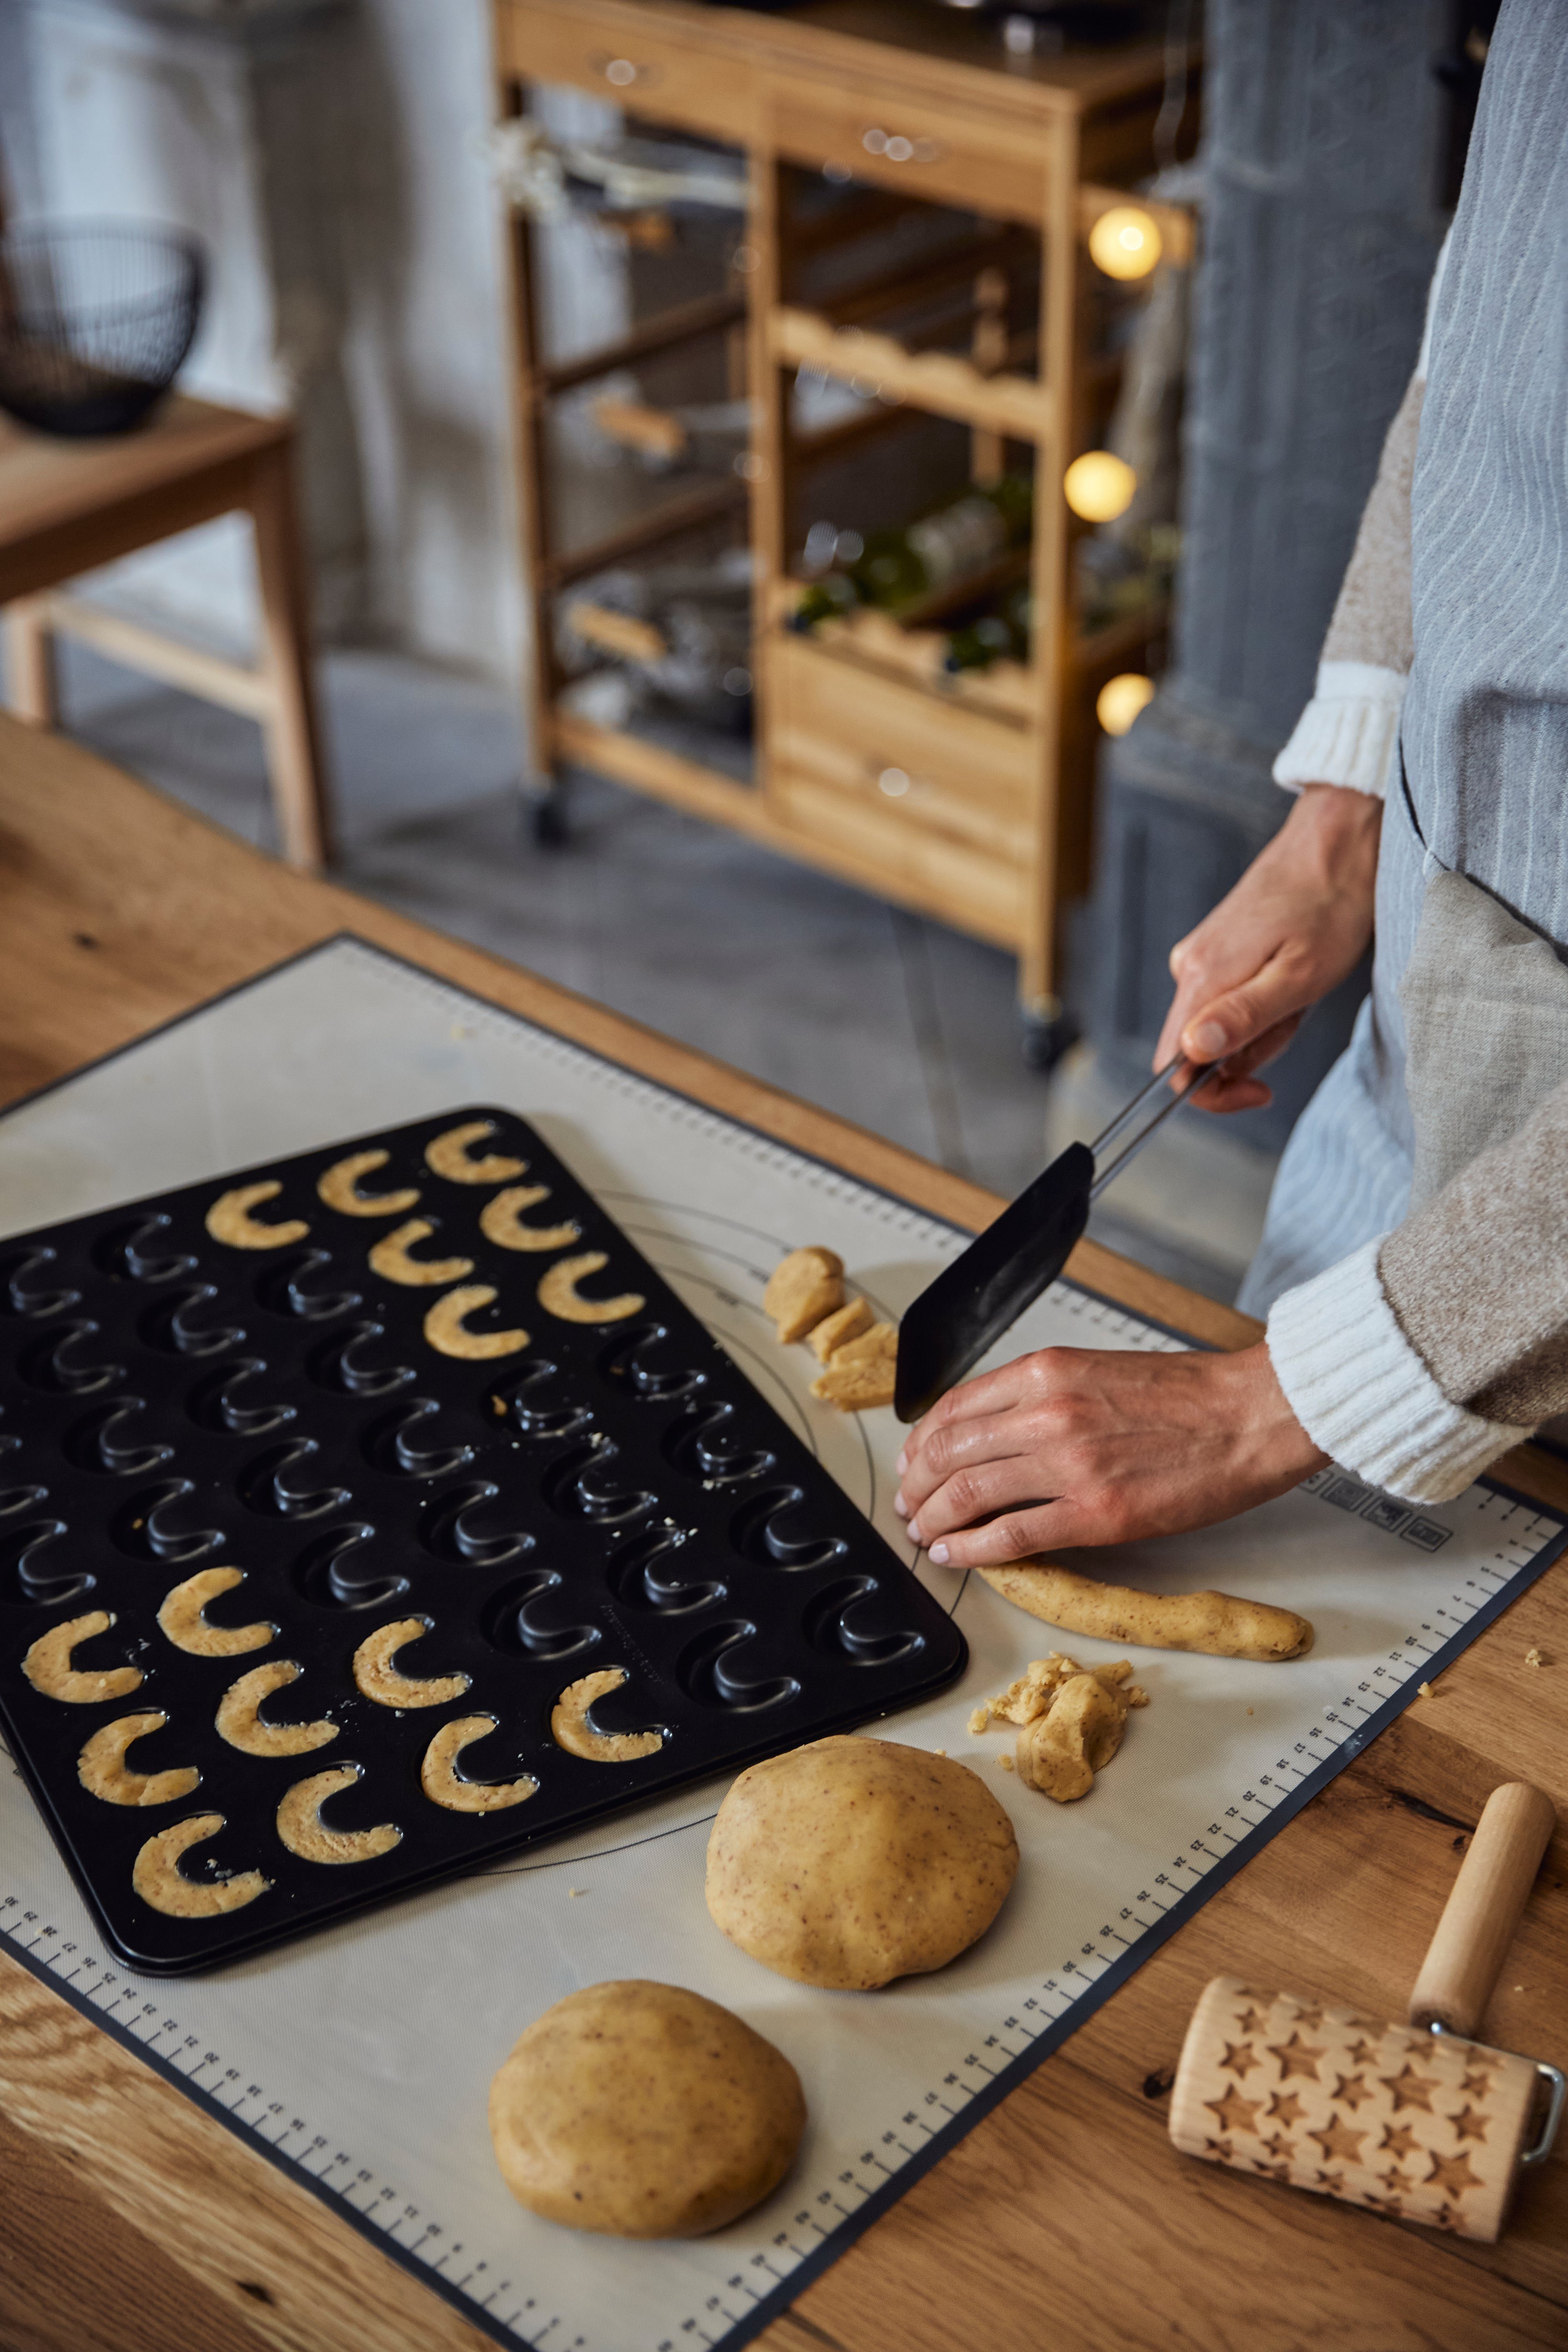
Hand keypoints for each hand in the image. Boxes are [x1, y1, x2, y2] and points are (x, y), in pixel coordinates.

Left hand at [893, 1342, 1325, 1564]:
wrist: (1250, 1414)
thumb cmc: (1187, 1395)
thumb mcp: (1097, 1371)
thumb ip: (1042, 1396)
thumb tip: (994, 1431)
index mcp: (1045, 1373)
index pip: (954, 1409)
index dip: (921, 1443)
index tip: (914, 1463)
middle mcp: (1045, 1413)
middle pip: (948, 1453)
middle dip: (917, 1486)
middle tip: (909, 1506)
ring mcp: (1068, 1464)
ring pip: (967, 1493)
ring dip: (934, 1519)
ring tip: (924, 1534)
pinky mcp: (1095, 1513)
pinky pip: (1011, 1536)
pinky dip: (972, 1548)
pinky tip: (956, 1555)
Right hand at [1155, 783, 1380, 1113]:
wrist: (1336, 845)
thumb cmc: (1330, 906)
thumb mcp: (1300, 976)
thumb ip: (1244, 1017)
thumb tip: (1193, 1053)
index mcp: (1202, 977)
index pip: (1173, 1067)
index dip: (1214, 1094)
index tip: (1262, 1090)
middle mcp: (1188, 968)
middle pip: (1199, 1050)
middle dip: (1250, 1052)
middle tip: (1296, 1014)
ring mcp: (1200, 957)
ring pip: (1219, 1027)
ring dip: (1264, 1026)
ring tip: (1301, 985)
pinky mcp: (1215, 950)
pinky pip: (1229, 1001)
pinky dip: (1264, 1003)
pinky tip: (1291, 974)